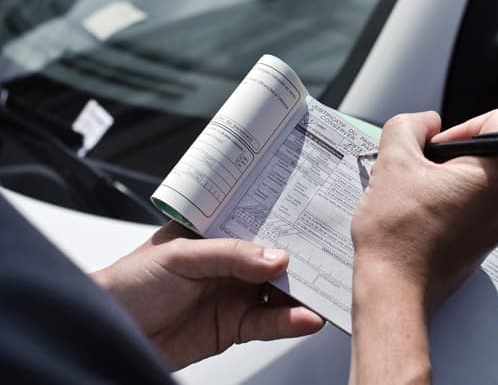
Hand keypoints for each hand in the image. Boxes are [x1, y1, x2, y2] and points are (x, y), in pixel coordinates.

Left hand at [92, 222, 323, 369]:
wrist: (109, 333)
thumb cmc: (130, 282)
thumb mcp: (181, 256)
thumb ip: (231, 255)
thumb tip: (277, 257)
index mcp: (216, 234)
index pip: (259, 224)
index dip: (287, 221)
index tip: (316, 220)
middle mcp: (229, 264)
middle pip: (276, 259)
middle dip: (304, 259)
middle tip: (331, 258)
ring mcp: (234, 295)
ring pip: (279, 293)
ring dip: (303, 293)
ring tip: (325, 291)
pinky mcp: (235, 327)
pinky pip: (270, 324)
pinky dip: (291, 322)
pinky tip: (307, 318)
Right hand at [348, 110, 497, 383]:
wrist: (394, 289)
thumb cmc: (397, 234)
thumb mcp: (393, 160)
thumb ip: (409, 125)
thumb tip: (427, 122)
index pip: (497, 120)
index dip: (459, 126)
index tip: (433, 150)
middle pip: (488, 148)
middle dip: (450, 153)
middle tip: (419, 173)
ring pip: (479, 175)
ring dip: (448, 176)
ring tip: (417, 195)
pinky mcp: (489, 238)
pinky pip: (476, 201)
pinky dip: (451, 199)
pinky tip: (423, 213)